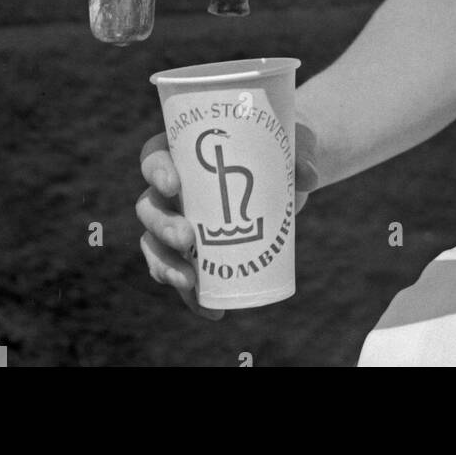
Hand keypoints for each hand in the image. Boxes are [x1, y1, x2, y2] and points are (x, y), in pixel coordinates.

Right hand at [136, 129, 318, 319]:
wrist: (284, 174)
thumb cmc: (278, 148)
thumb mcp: (291, 144)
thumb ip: (300, 155)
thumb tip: (308, 177)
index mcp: (183, 151)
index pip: (154, 156)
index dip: (156, 171)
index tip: (174, 185)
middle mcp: (172, 188)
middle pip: (148, 206)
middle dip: (162, 225)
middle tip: (187, 238)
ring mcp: (178, 220)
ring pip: (153, 244)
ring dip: (165, 264)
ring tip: (189, 281)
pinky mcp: (193, 251)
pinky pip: (179, 274)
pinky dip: (190, 296)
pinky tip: (210, 310)